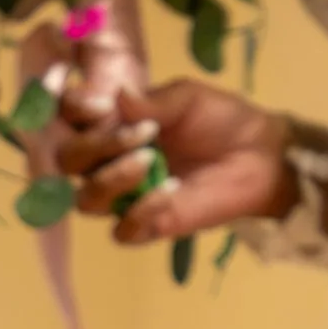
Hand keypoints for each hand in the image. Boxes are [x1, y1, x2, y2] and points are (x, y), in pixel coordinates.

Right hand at [55, 72, 293, 244]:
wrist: (260, 155)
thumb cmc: (221, 119)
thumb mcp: (187, 98)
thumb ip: (152, 100)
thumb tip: (117, 96)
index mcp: (110, 125)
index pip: (68, 122)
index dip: (70, 114)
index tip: (96, 104)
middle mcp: (108, 162)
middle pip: (67, 165)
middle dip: (92, 148)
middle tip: (136, 133)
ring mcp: (125, 197)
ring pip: (86, 200)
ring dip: (112, 179)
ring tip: (150, 160)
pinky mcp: (148, 227)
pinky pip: (122, 231)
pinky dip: (139, 213)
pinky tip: (169, 193)